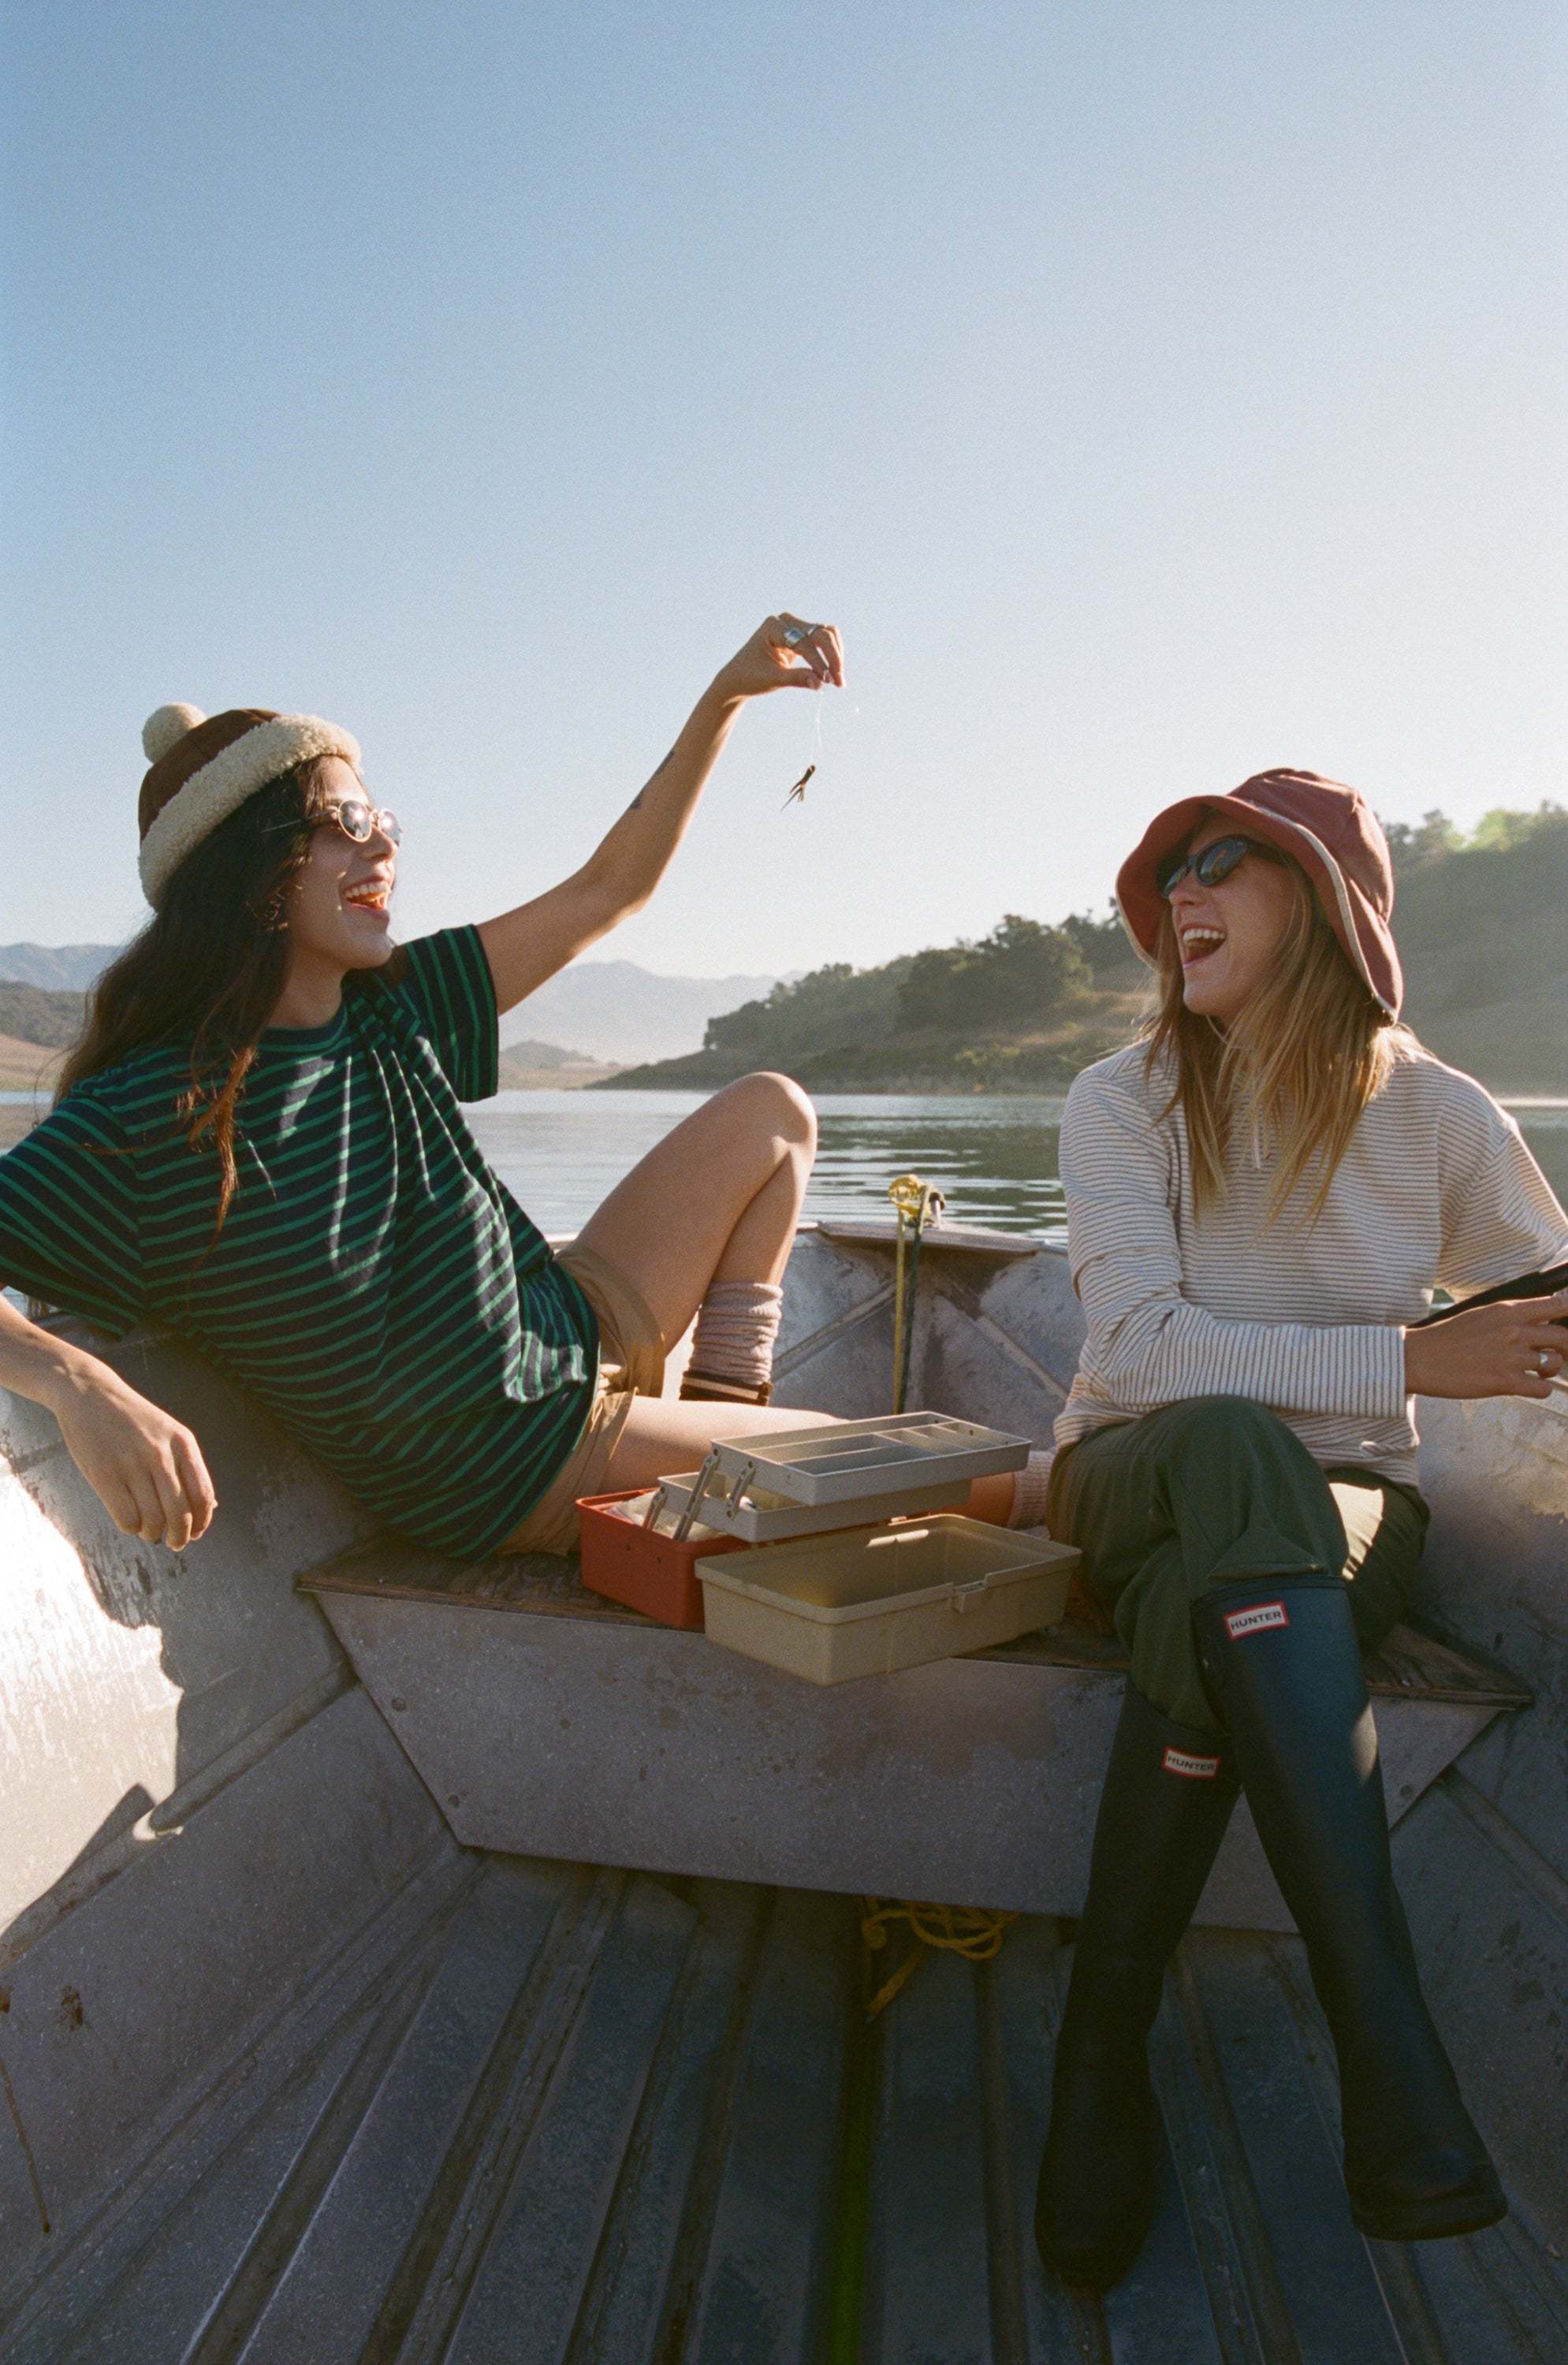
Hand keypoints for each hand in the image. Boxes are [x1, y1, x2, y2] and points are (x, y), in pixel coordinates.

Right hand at [49, 1361, 217, 1549]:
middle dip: (180, 1537)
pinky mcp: (105, 1475)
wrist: (91, 1394)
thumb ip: (186, 1465)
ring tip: (149, 1532)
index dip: (202, 1521)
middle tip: (175, 1543)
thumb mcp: (168, 1433)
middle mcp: (161, 1454)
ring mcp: (132, 1465)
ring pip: (153, 1520)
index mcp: (183, 1443)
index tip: (197, 1533)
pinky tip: (130, 1522)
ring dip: (153, 1534)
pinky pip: (127, 1519)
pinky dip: (132, 1528)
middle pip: (180, 1514)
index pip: (203, 1494)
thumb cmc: (132, 1420)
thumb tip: (207, 1507)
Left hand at [709, 613, 844, 702]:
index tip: (827, 681)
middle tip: (839, 682)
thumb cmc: (750, 677)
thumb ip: (796, 679)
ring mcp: (795, 626)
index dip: (817, 662)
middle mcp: (786, 621)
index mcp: (774, 627)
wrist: (739, 677)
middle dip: (833, 657)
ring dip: (836, 656)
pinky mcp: (802, 635)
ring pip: (827, 634)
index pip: (804, 642)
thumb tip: (820, 684)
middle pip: (821, 633)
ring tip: (838, 681)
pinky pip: (824, 640)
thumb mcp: (772, 679)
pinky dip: (832, 655)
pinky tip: (833, 673)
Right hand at [1404, 1291, 1567, 1400]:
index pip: (1557, 1306)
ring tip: (1535, 1371)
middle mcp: (1514, 1331)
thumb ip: (1512, 1317)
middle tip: (1556, 1354)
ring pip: (1555, 1364)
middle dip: (1564, 1348)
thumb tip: (1540, 1324)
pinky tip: (1527, 1385)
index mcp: (1508, 1310)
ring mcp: (1511, 1357)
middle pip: (1564, 1337)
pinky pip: (1543, 1389)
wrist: (1420, 1358)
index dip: (1567, 1314)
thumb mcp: (1482, 1315)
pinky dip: (1540, 1388)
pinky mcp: (1505, 1382)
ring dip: (1550, 1369)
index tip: (1563, 1323)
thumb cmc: (1448, 1337)